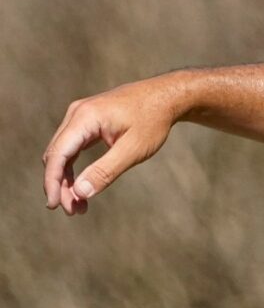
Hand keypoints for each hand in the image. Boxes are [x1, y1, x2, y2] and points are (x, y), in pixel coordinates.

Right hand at [43, 75, 184, 214]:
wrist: (167, 96)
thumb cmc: (153, 120)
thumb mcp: (133, 149)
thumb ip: (106, 171)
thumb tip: (80, 193)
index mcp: (85, 117)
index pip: (58, 154)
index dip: (52, 182)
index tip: (55, 205)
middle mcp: (77, 113)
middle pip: (57, 155)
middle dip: (61, 185)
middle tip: (74, 211)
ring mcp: (80, 116)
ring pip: (63, 153)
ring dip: (67, 179)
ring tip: (80, 205)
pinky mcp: (87, 121)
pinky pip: (73, 147)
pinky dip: (75, 167)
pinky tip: (83, 186)